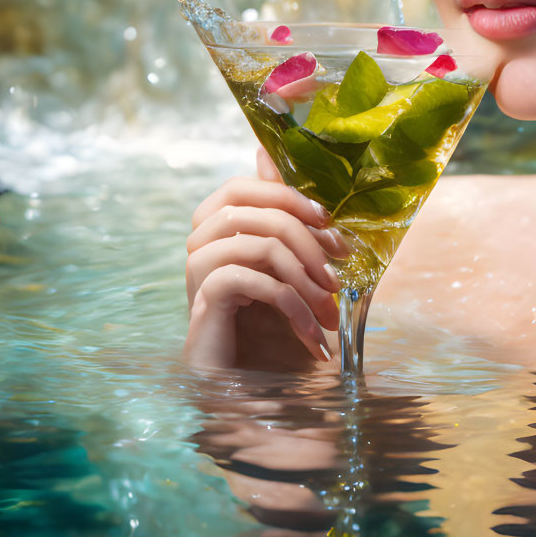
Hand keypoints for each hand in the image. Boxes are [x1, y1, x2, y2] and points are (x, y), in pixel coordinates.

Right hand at [184, 146, 346, 369]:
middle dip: (309, 242)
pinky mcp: (202, 302)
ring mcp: (196, 273)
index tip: (330, 224)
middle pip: (258, 214)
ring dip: (307, 280)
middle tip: (339, 278)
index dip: (289, 197)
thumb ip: (275, 213)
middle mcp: (198, 244)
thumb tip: (264, 150)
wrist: (245, 385)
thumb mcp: (278, 263)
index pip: (244, 186)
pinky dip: (293, 305)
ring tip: (329, 313)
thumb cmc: (263, 320)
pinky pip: (253, 281)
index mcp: (212, 226)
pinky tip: (311, 333)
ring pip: (262, 247)